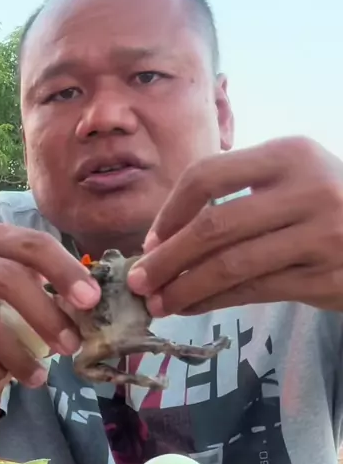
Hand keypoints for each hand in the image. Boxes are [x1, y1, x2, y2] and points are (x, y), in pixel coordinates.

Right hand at [0, 225, 99, 390]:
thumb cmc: (16, 312)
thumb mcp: (40, 295)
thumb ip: (63, 296)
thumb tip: (94, 307)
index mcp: (0, 242)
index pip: (35, 245)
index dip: (65, 271)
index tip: (91, 300)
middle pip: (8, 279)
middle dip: (45, 316)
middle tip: (71, 346)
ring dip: (19, 355)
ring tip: (40, 378)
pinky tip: (4, 377)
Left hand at [127, 137, 342, 314]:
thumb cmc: (329, 205)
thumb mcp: (294, 179)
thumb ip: (240, 194)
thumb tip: (167, 235)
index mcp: (289, 155)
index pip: (208, 175)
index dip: (169, 211)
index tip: (151, 241)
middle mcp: (307, 191)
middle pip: (214, 225)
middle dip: (167, 258)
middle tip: (139, 281)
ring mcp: (319, 237)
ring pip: (231, 266)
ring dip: (185, 288)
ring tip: (158, 303)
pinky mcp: (324, 279)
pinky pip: (254, 291)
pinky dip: (214, 302)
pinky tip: (191, 308)